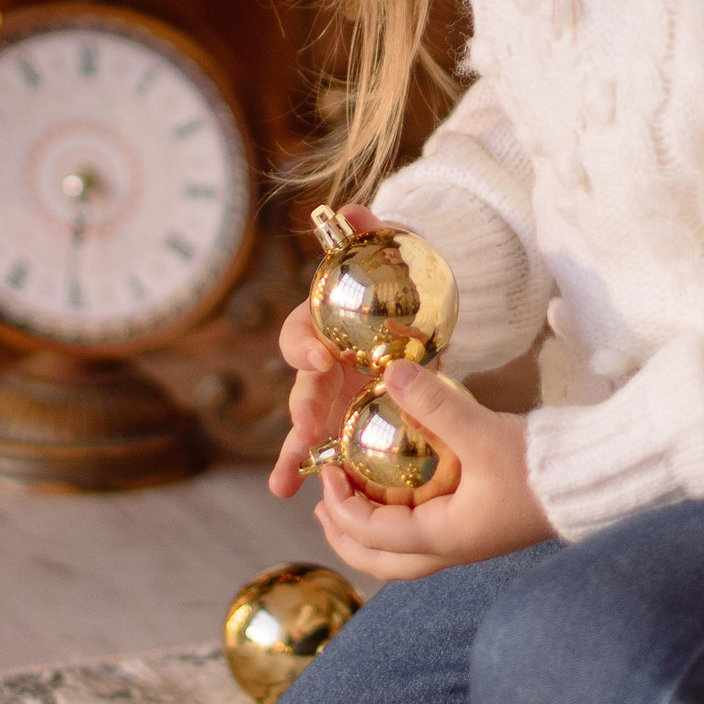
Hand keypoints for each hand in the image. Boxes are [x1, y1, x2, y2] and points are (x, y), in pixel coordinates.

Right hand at [269, 202, 376, 500]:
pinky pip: (332, 447)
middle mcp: (321, 358)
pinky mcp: (352, 416)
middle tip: (308, 427)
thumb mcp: (392, 251)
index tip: (321, 357)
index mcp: (323, 320)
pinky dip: (316, 470)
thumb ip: (371, 230)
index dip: (303, 345)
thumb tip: (349, 207)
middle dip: (301, 409)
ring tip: (284, 484)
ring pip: (306, 425)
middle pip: (301, 386)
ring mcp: (334, 391)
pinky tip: (304, 497)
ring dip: (294, 454)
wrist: (419, 308)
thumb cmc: (399, 277)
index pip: (299, 331)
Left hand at [307, 369, 554, 584]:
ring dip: (371, 532)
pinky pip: (426, 535)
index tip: (327, 469)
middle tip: (323, 506)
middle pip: (382, 563)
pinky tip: (401, 486)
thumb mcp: (483, 433)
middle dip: (346, 538)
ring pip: (403, 556)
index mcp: (444, 538)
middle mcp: (452, 549)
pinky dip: (400, 518)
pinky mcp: (482, 526)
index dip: (340, 505)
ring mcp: (468, 541)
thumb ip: (435, 405)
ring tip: (352, 499)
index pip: (371, 534)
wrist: (593, 480)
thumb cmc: (540, 466)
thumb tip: (390, 371)